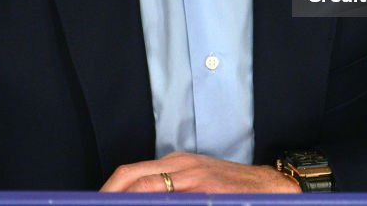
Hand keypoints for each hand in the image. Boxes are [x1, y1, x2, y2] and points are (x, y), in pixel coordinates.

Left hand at [101, 151, 300, 192]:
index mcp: (175, 164)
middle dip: (110, 196)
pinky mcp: (206, 193)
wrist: (270, 188)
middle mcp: (181, 168)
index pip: (131, 173)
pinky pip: (172, 201)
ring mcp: (193, 181)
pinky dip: (155, 204)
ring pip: (147, 190)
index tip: (96, 202)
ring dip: (127, 201)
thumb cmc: (231, 187)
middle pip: (132, 179)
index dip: (109, 190)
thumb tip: (135, 197)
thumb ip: (168, 188)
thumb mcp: (197, 180)